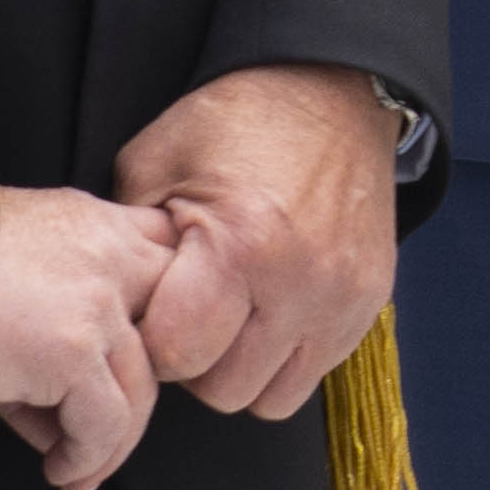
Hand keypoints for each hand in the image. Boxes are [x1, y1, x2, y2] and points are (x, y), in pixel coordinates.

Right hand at [0, 179, 163, 489]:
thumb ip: (57, 310)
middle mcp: (110, 253)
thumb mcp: (7, 263)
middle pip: (175, 331)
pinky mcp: (73, 349)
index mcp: (95, 221)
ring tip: (76, 469)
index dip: (165, 320)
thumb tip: (68, 408)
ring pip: (141, 390)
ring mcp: (98, 301)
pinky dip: (85, 457)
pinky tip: (60, 470)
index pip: (170, 264)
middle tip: (115, 428)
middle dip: (152, 386)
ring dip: (111, 444)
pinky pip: (106, 424)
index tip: (140, 366)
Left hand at [110, 61, 398, 420]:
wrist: (332, 91)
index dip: (152, 340)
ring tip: (232, 320)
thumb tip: (118, 309)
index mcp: (240, 244)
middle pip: (224, 390)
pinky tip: (271, 311)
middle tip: (191, 315)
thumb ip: (130, 244)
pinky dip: (286, 356)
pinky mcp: (370, 303)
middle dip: (197, 362)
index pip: (177, 356)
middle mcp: (300, 283)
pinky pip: (316, 374)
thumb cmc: (239, 121)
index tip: (153, 309)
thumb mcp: (155, 160)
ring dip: (244, 370)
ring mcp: (342, 299)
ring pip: (272, 399)